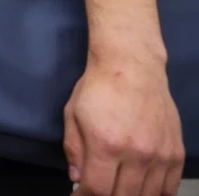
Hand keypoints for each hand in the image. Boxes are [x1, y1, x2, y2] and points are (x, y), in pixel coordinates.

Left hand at [64, 56, 183, 195]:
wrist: (132, 67)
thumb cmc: (97, 88)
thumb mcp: (72, 115)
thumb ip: (74, 150)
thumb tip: (77, 179)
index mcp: (106, 144)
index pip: (98, 190)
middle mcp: (136, 154)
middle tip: (97, 191)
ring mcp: (159, 155)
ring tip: (117, 189)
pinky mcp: (175, 152)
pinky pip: (169, 187)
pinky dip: (156, 194)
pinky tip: (142, 190)